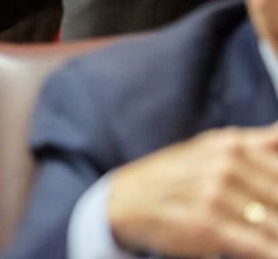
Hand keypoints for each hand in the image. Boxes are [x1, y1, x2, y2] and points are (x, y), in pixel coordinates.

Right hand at [107, 124, 277, 257]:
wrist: (125, 200)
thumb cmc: (174, 176)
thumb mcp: (212, 148)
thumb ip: (259, 142)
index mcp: (231, 144)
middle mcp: (225, 164)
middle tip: (273, 216)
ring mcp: (215, 194)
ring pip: (274, 222)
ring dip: (277, 233)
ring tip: (273, 237)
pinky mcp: (208, 224)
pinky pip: (258, 244)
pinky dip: (269, 251)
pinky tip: (271, 252)